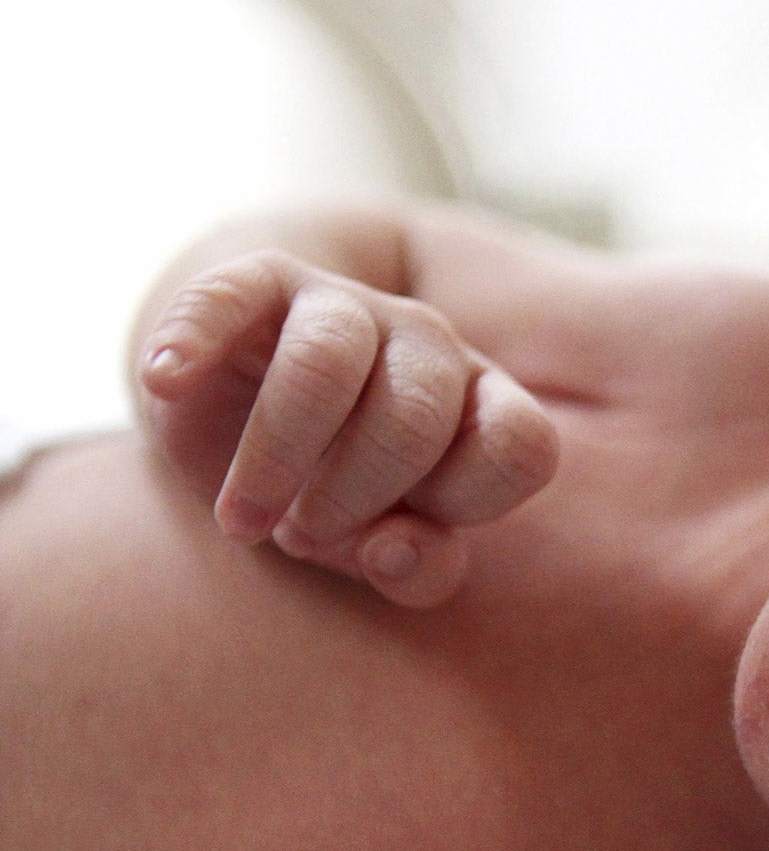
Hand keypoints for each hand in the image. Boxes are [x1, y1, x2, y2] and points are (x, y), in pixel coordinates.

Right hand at [135, 250, 558, 607]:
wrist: (253, 411)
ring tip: (242, 520)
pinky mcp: (258, 283)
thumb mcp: (380, 544)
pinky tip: (167, 379)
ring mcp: (347, 306)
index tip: (395, 539)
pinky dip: (195, 337)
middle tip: (299, 536)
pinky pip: (228, 297)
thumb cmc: (338, 492)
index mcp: (481, 406)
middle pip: (417, 416)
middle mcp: (429, 345)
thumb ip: (415, 567)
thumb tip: (395, 552)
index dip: (464, 503)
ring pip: (328, 365)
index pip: (520, 445)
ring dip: (276, 456)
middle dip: (354, 496)